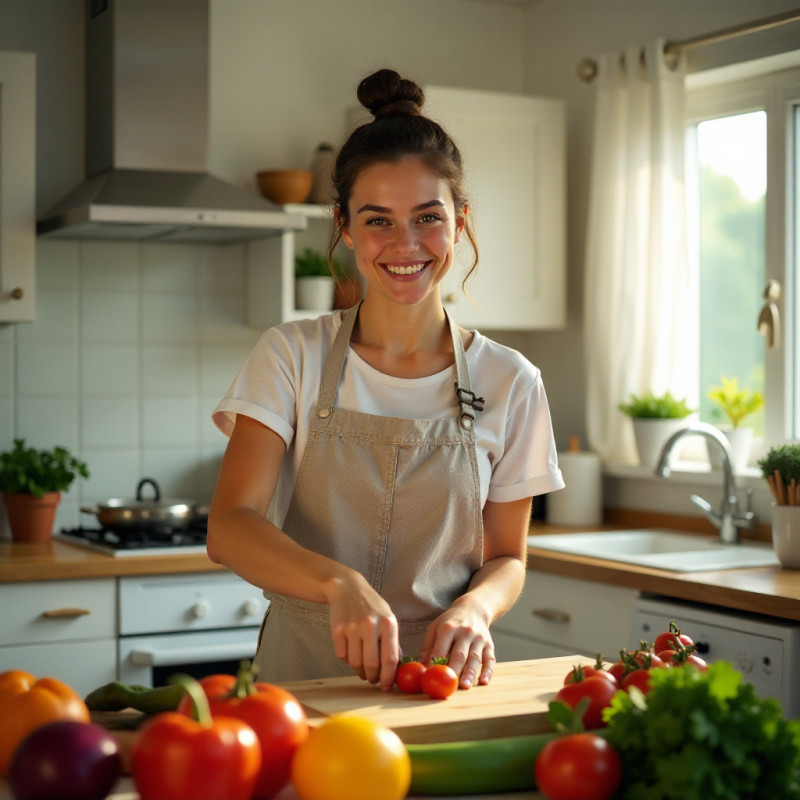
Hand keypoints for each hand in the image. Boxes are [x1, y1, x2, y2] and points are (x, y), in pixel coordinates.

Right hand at [324, 571, 400, 690]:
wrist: (348, 589)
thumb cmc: (372, 607)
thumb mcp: (388, 619)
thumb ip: (393, 642)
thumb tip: (397, 668)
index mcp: (388, 623)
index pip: (390, 659)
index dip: (389, 677)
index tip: (386, 687)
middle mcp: (371, 625)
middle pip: (372, 665)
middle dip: (373, 677)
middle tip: (373, 680)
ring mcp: (353, 627)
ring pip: (356, 663)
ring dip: (360, 671)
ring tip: (363, 669)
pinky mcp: (338, 630)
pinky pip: (342, 656)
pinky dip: (347, 660)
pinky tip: (352, 653)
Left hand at [419, 597, 494, 688]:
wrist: (473, 609)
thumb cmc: (451, 621)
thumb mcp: (435, 627)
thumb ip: (427, 646)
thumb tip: (421, 667)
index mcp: (449, 627)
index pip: (441, 648)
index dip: (436, 663)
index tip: (432, 677)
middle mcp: (465, 632)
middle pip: (459, 654)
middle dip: (454, 671)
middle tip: (449, 686)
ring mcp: (479, 639)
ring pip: (475, 658)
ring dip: (470, 673)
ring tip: (464, 686)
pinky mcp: (489, 645)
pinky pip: (490, 659)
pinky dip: (488, 671)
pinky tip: (484, 681)